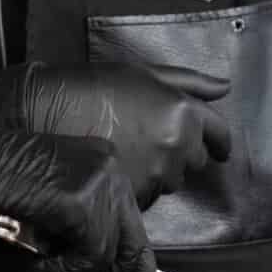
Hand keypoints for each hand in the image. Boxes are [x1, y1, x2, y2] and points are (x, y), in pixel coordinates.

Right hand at [0, 63, 230, 204]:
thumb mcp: (141, 73)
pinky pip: (150, 197)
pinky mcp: (135, 197)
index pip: (219, 133)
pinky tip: (120, 169)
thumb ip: (188, 82)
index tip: (219, 148)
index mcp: (182, 112)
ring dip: (160, 171)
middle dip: (182, 152)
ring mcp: (155, 175)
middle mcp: (175, 146)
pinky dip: (140, 187)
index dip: (219, 141)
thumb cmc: (92, 88)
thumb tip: (224, 87)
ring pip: (172, 181)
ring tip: (130, 153)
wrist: (47, 118)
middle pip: (197, 160)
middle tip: (153, 140)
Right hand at [0, 125, 155, 271]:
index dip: (137, 266)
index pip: (135, 222)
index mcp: (102, 163)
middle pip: (134, 240)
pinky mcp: (82, 202)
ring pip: (110, 253)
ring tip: (41, 271)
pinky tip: (38, 265)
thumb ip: (78, 226)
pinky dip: (64, 270)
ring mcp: (99, 181)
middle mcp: (109, 167)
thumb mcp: (49, 200)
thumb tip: (96, 271)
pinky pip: (90, 254)